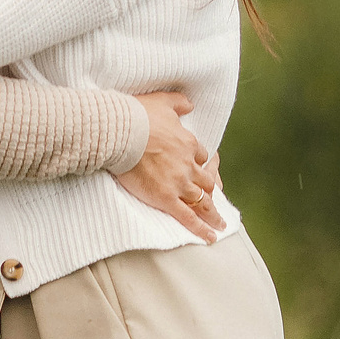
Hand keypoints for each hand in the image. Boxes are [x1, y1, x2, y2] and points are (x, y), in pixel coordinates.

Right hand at [113, 89, 224, 242]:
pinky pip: (188, 217)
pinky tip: (211, 237)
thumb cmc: (137, 115)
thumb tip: (190, 104)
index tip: (198, 167)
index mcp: (188, 143)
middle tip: (214, 198)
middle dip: (210, 189)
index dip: (200, 163)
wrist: (119, 131)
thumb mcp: (162, 101)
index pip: (201, 157)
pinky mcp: (165, 198)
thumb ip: (179, 103)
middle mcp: (188, 165)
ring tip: (219, 224)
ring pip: (201, 201)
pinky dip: (201, 229)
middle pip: (205, 181)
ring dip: (212, 213)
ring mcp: (178, 183)